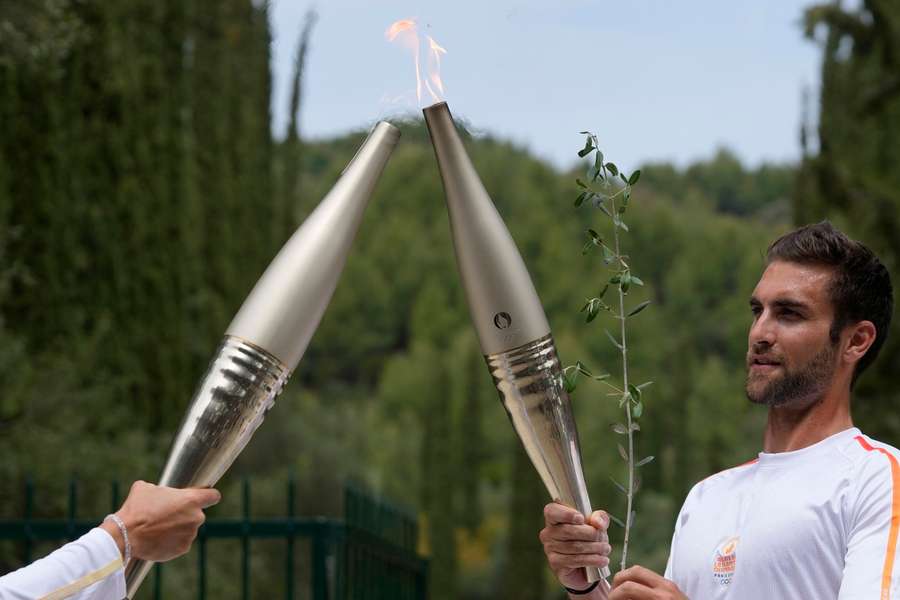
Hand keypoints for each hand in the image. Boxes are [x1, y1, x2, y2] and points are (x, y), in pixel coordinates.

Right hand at [102, 480, 220, 562]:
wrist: (126, 535)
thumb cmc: (136, 508)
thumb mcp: (146, 488)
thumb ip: (161, 489)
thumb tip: (159, 491)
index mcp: (191, 500)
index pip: (213, 496)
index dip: (209, 496)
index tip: (206, 497)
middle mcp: (195, 517)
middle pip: (196, 514)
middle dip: (185, 514)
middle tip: (167, 515)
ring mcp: (190, 535)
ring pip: (188, 529)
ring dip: (178, 528)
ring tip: (159, 528)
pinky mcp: (182, 549)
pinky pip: (180, 543)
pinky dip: (172, 541)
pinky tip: (158, 538)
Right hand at [539, 501, 610, 590]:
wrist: (586, 567)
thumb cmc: (588, 540)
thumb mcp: (597, 525)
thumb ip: (599, 518)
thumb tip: (597, 522)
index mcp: (554, 517)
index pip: (552, 511)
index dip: (566, 514)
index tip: (581, 518)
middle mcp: (548, 532)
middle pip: (568, 530)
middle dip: (590, 534)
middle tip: (603, 539)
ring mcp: (549, 548)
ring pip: (574, 546)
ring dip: (594, 548)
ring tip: (606, 549)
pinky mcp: (555, 562)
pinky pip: (574, 560)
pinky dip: (591, 560)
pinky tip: (602, 561)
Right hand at [609, 565, 686, 599]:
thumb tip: (619, 598)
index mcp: (660, 599)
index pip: (628, 587)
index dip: (614, 594)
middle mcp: (665, 588)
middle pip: (632, 572)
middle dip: (618, 582)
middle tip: (613, 595)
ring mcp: (670, 585)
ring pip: (640, 571)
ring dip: (627, 580)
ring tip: (622, 593)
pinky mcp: (672, 586)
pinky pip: (650, 577)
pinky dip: (638, 582)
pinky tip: (636, 594)